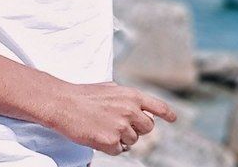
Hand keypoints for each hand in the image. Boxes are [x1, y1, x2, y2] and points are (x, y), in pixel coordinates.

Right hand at [48, 81, 176, 155]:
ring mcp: (121, 127)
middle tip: (120, 124)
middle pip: (147, 128)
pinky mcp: (111, 141)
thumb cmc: (83, 95)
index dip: (167, 113)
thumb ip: (126, 96)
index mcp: (130, 95)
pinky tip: (99, 135)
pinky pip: (119, 150)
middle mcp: (130, 110)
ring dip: (121, 138)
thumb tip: (137, 104)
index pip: (157, 106)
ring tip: (104, 126)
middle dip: (137, 128)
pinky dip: (110, 146)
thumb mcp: (109, 87)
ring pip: (133, 141)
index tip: (173, 118)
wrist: (64, 103)